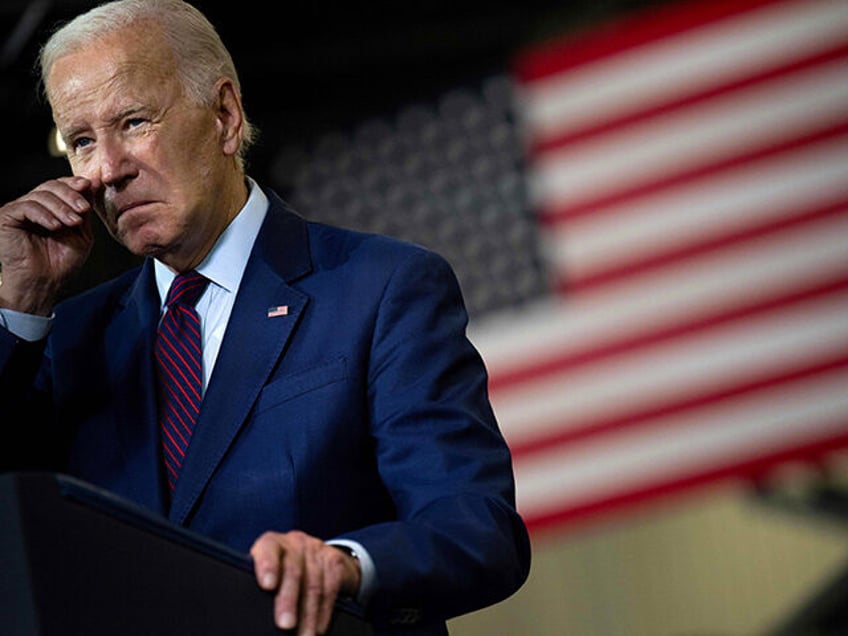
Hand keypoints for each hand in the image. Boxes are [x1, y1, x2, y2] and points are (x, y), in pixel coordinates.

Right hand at [0, 176, 94, 314]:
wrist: (44, 282)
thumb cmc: (62, 262)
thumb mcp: (81, 232)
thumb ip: (84, 209)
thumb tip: (91, 183)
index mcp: (49, 207)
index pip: (60, 185)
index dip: (74, 183)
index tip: (90, 185)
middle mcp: (32, 205)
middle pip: (51, 186)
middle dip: (71, 195)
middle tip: (83, 209)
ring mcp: (18, 210)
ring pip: (40, 195)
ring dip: (61, 208)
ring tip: (74, 222)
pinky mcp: (6, 217)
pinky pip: (26, 207)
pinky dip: (44, 215)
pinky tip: (55, 227)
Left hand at [250, 530, 361, 634]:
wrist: (319, 556)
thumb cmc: (282, 571)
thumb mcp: (268, 570)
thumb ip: (257, 585)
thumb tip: (247, 615)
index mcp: (272, 543)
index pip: (268, 548)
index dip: (267, 565)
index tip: (267, 585)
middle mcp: (295, 543)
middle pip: (293, 570)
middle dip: (289, 600)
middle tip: (285, 625)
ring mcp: (316, 550)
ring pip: (313, 585)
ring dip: (308, 616)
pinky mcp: (334, 562)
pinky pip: (330, 590)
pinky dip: (324, 613)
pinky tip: (318, 629)